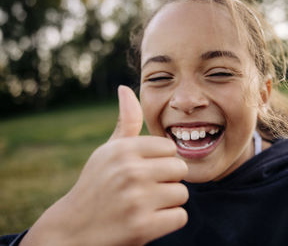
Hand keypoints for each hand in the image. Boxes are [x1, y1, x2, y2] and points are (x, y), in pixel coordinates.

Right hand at [21, 86, 188, 245]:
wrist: (73, 230)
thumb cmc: (97, 185)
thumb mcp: (108, 152)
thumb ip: (126, 122)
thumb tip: (125, 88)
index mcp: (124, 149)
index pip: (170, 148)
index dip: (161, 161)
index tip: (145, 171)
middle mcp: (130, 171)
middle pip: (180, 169)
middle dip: (168, 181)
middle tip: (146, 190)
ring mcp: (137, 200)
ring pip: (182, 193)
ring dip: (168, 202)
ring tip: (145, 205)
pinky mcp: (143, 227)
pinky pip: (180, 217)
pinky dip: (168, 221)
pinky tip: (148, 220)